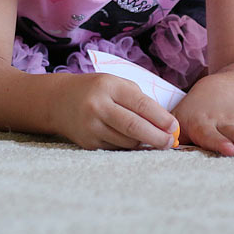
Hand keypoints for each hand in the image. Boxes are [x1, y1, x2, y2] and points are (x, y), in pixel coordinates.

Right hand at [50, 73, 179, 150]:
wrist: (58, 101)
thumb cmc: (96, 90)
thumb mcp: (115, 84)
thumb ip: (138, 99)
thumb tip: (165, 124)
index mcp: (108, 86)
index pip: (140, 104)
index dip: (161, 118)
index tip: (174, 127)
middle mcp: (98, 106)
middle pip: (134, 127)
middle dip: (157, 137)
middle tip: (171, 142)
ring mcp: (91, 127)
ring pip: (127, 141)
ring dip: (144, 143)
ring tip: (153, 139)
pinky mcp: (88, 143)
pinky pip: (116, 148)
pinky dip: (129, 146)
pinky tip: (134, 141)